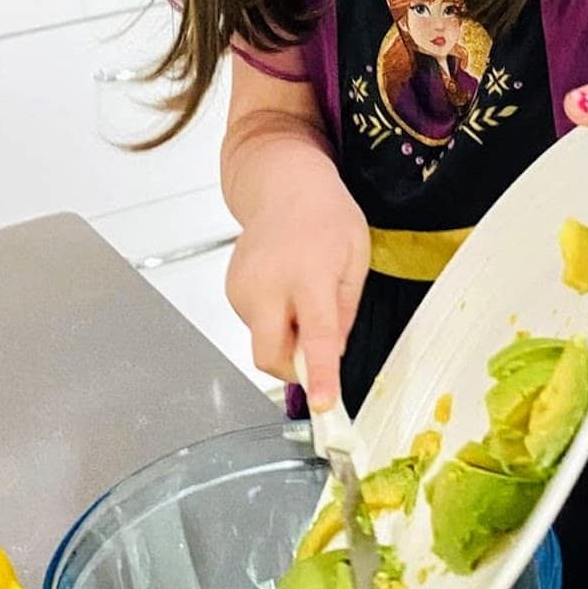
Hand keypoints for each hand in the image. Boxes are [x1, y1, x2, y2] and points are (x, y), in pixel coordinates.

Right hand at [226, 179, 369, 410]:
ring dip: (286, 339)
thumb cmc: (325, 217)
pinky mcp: (231, 292)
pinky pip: (255, 328)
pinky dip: (274, 323)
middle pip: (270, 356)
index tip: (323, 404)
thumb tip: (333, 355)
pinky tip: (285, 292)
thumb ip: (345, 312)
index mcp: (309, 276)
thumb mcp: (356, 260)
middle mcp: (268, 284)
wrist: (281, 184)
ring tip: (301, 297)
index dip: (320, 375)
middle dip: (294, 369)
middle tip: (316, 354)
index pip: (315, 336)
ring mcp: (243, 288)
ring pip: (264, 344)